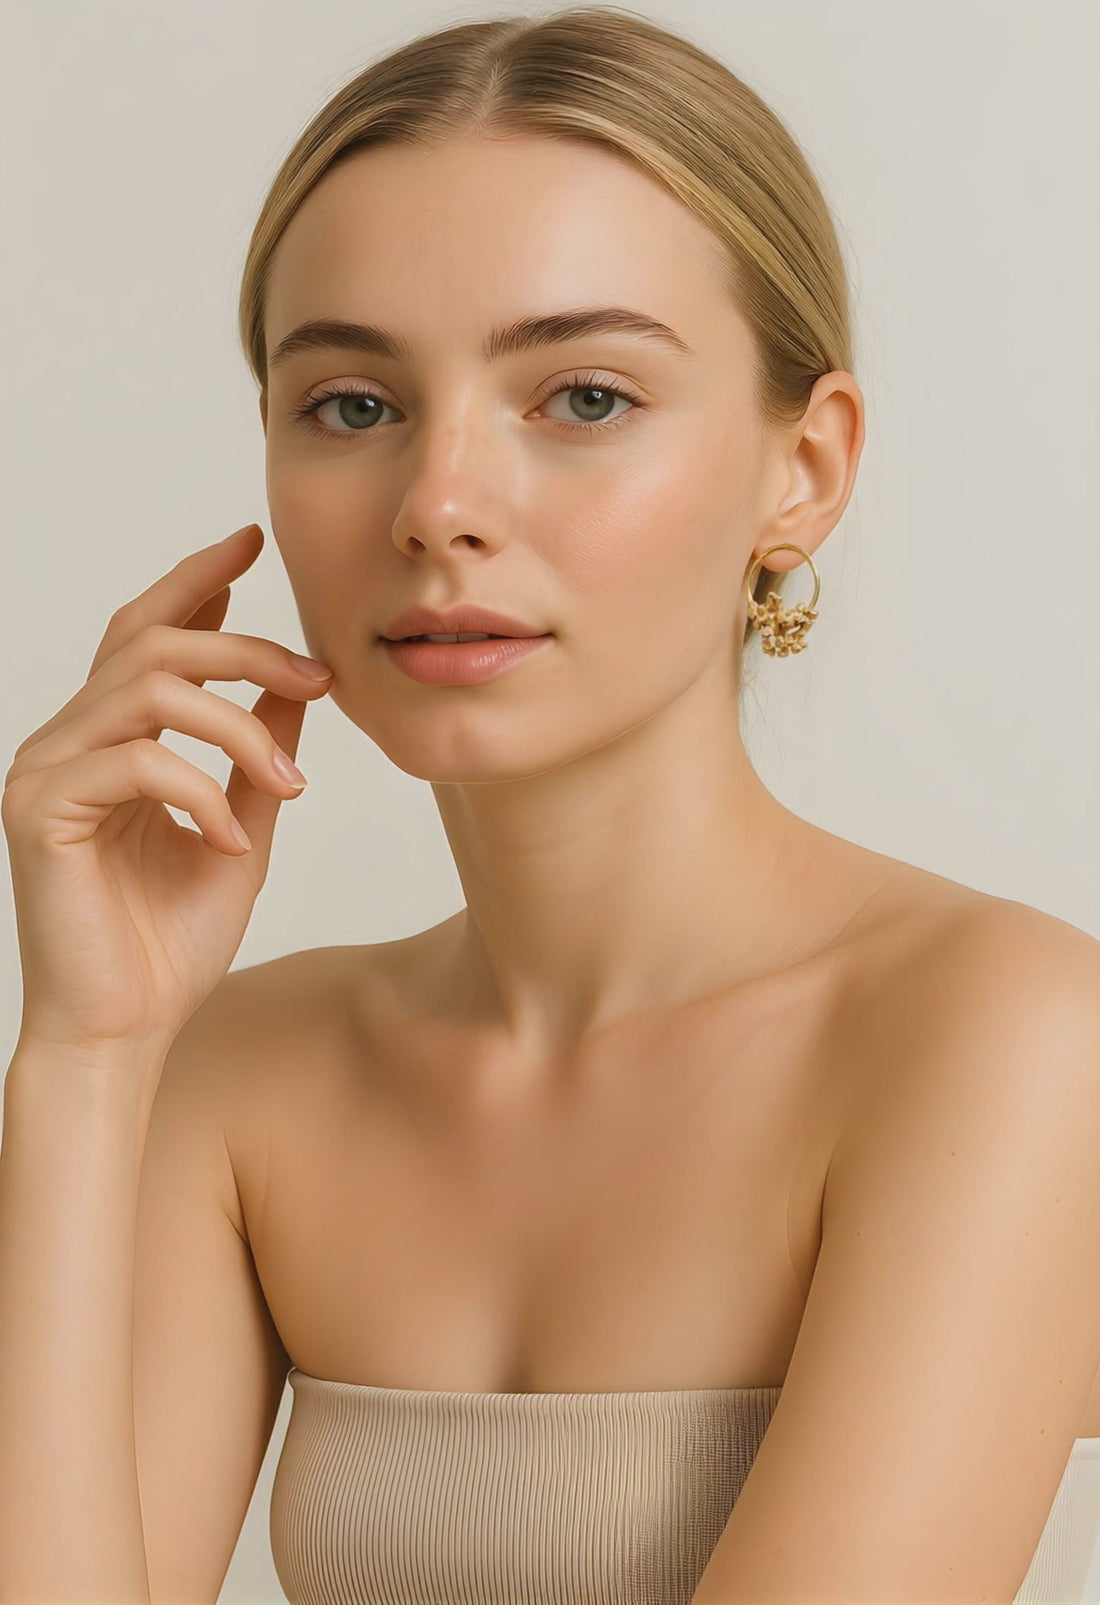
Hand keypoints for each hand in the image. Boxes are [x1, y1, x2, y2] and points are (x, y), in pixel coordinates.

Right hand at [2, 524, 333, 1059]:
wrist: (126, 1029)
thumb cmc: (173, 941)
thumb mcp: (242, 824)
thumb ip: (258, 751)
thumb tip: (298, 683)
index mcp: (109, 739)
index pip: (147, 633)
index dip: (196, 581)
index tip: (252, 544)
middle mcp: (68, 741)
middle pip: (153, 641)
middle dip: (247, 647)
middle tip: (319, 674)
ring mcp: (45, 770)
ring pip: (150, 689)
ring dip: (239, 726)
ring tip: (289, 782)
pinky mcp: (40, 809)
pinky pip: (137, 761)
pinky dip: (202, 794)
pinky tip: (234, 842)